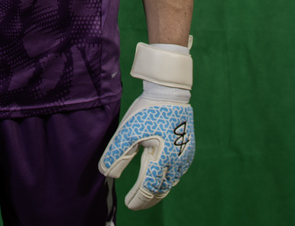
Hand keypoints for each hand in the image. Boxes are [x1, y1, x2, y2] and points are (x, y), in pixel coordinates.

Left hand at [99, 42, 194, 209]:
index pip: (149, 188)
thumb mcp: (128, 130)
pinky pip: (178, 171)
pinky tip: (160, 177)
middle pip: (162, 189)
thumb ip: (117, 153)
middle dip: (148, 198)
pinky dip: (167, 179)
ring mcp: (185, 156)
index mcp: (162, 158)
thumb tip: (106, 174)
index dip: (139, 199)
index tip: (128, 203)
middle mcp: (177, 161)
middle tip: (135, 202)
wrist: (169, 92)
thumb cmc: (147, 111)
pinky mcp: (188, 149)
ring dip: (158, 190)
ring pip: (171, 182)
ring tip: (145, 193)